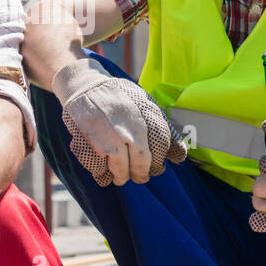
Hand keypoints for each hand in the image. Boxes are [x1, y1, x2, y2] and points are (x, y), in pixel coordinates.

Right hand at [52, 58, 186, 185]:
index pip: (159, 148)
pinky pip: (98, 168)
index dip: (157, 162)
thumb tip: (180, 155)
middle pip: (140, 162)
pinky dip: (102, 173)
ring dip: (121, 177)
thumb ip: (161, 128)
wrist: (85, 87)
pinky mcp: (87, 143)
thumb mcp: (144, 104)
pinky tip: (104, 171)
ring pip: (119, 169)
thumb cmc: (118, 97)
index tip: (155, 167)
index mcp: (142, 117)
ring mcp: (105, 137)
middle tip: (140, 177)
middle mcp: (125, 128)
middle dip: (140, 174)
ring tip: (121, 177)